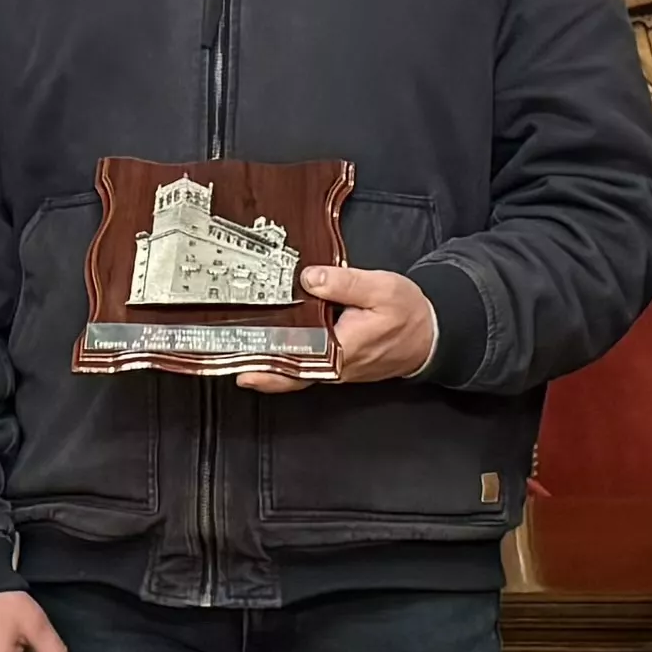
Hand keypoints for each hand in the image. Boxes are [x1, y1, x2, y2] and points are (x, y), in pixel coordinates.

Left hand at [236, 263, 436, 394]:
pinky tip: (266, 339)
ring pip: (292, 370)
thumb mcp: (380, 289)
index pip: (296, 366)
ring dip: (265, 360)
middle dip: (254, 364)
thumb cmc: (408, 314)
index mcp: (341, 352)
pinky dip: (282, 355)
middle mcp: (333, 368)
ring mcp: (333, 368)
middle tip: (221, 353)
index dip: (265, 366)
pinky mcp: (335, 361)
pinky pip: (303, 363)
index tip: (238, 362)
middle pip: (285, 373)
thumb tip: (308, 278)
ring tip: (233, 345)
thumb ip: (344, 283)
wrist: (431, 334)